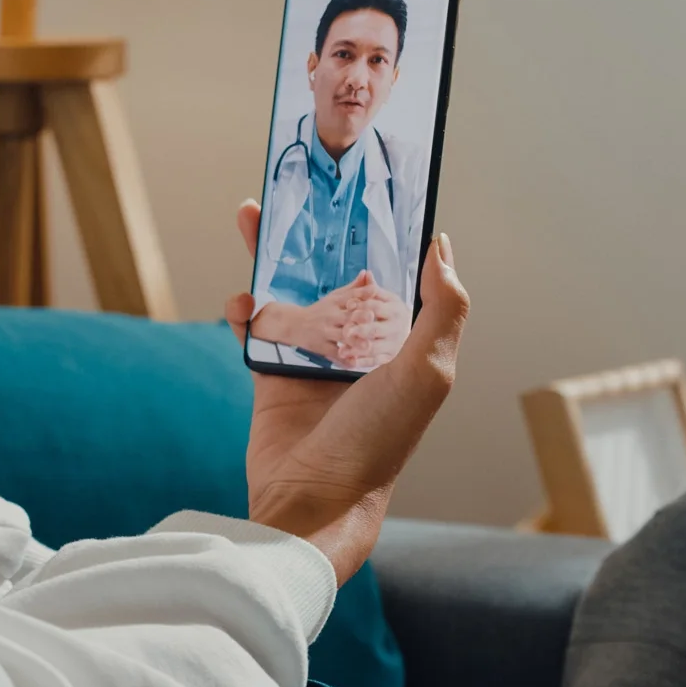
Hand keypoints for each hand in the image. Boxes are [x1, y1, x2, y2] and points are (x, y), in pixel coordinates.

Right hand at [225, 200, 469, 584]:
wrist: (314, 499)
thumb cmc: (379, 442)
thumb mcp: (427, 372)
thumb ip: (442, 309)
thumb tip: (440, 246)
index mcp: (403, 340)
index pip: (396, 271)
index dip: (382, 230)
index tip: (366, 187)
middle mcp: (360, 343)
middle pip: (335, 269)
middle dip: (317, 229)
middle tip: (299, 187)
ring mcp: (314, 355)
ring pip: (291, 288)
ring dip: (271, 253)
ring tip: (253, 216)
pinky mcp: (272, 372)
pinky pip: (255, 326)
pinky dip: (245, 307)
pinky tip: (243, 298)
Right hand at [260, 273, 398, 366]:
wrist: (293, 324)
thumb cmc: (319, 310)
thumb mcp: (334, 296)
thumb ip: (353, 288)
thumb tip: (367, 273)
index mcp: (335, 302)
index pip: (350, 295)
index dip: (363, 293)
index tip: (376, 291)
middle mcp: (330, 315)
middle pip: (347, 316)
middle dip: (360, 318)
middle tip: (373, 319)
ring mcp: (325, 331)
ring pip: (341, 336)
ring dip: (355, 341)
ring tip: (367, 346)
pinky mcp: (322, 346)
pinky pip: (334, 353)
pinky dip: (344, 358)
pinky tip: (355, 362)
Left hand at [334, 283, 412, 369]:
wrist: (411, 330)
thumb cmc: (391, 311)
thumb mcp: (385, 298)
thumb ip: (372, 288)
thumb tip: (366, 273)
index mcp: (395, 310)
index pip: (376, 307)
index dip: (361, 306)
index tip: (348, 306)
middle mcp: (396, 328)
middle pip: (375, 329)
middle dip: (359, 330)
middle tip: (345, 331)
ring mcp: (393, 344)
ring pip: (374, 347)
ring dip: (357, 350)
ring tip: (341, 350)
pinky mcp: (389, 356)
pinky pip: (374, 361)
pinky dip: (361, 362)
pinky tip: (348, 361)